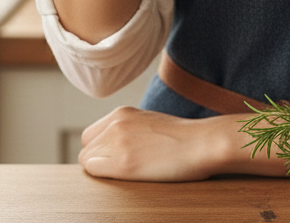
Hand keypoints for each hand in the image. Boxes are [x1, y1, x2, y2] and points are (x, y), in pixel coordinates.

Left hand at [78, 107, 228, 181]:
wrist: (202, 142)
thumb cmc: (184, 138)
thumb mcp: (150, 124)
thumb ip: (129, 131)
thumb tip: (115, 148)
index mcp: (122, 113)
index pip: (91, 135)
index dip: (100, 150)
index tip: (115, 159)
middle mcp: (116, 123)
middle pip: (86, 147)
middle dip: (97, 159)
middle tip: (120, 168)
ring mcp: (118, 142)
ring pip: (87, 160)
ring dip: (102, 169)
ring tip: (128, 172)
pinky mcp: (123, 163)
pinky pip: (94, 171)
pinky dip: (105, 177)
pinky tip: (128, 176)